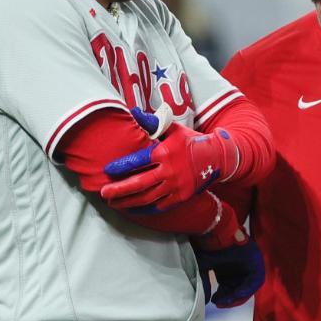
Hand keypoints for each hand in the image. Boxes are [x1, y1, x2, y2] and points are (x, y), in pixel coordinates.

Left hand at [101, 107, 235, 212]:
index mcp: (165, 152)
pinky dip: (145, 209)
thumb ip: (152, 123)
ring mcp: (176, 186)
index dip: (121, 166)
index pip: (138, 161)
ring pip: (147, 198)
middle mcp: (170, 171)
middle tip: (103, 193)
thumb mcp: (173, 129)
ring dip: (128, 202)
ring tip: (113, 203)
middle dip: (119, 190)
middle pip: (139, 184)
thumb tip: (133, 112)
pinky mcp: (181, 197)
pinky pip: (160, 206)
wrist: (217, 157)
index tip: (108, 170)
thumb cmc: (191, 141)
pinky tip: (133, 209)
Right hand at [195, 237, 263, 307]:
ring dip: (237, 296)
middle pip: (238, 289)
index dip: (224, 297)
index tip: (215, 301)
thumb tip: (202, 300)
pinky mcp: (258, 264)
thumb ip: (204, 282)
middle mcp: (240, 268)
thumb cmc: (209, 247)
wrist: (217, 233)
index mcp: (229, 269)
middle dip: (229, 299)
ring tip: (227, 301)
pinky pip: (255, 281)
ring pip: (247, 288)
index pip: (230, 288)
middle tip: (220, 304)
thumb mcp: (203, 267)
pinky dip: (247, 289)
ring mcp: (250, 266)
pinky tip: (237, 294)